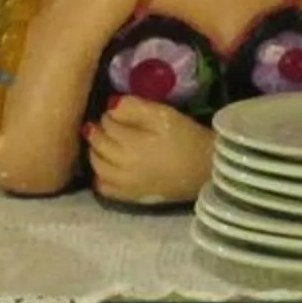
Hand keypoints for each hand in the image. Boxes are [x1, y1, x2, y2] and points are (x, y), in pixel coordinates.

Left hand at [85, 99, 215, 206]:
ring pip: (96, 166)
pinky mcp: (131, 197)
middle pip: (98, 144)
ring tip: (104, 143)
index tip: (117, 112)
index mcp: (131, 144)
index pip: (107, 124)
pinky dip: (99, 176)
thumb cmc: (186, 138)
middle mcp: (123, 167)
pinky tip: (106, 167)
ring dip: (95, 151)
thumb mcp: (164, 114)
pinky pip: (103, 188)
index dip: (109, 115)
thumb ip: (135, 107)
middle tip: (108, 125)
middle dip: (99, 131)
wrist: (206, 169)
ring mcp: (125, 185)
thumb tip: (111, 105)